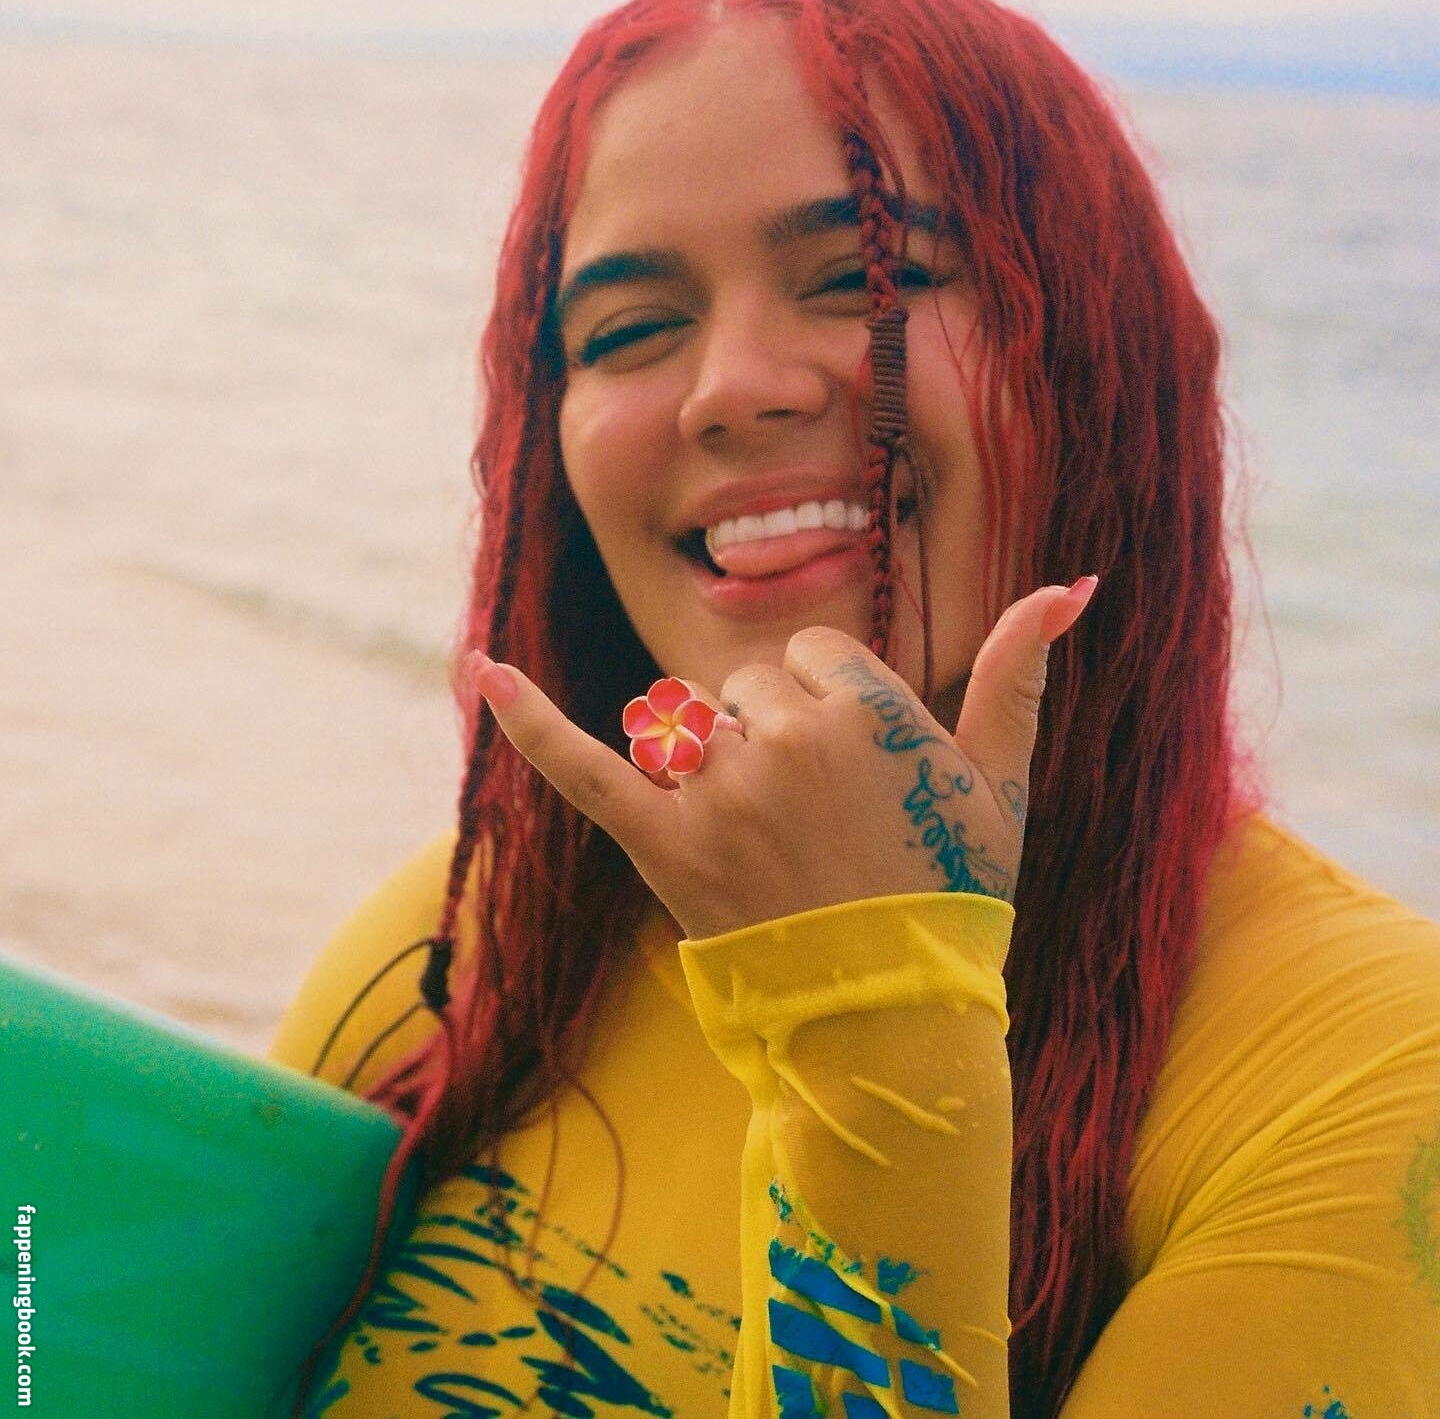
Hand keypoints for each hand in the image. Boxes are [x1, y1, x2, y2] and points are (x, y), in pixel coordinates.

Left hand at [466, 577, 1096, 940]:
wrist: (888, 1018)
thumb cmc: (951, 895)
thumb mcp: (1003, 784)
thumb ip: (1020, 675)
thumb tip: (1070, 584)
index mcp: (866, 711)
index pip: (811, 654)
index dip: (830, 707)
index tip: (855, 776)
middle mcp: (787, 739)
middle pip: (745, 684)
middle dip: (771, 734)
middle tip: (814, 823)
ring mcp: (717, 792)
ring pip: (688, 720)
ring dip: (710, 758)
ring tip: (760, 835)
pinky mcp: (659, 844)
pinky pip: (581, 766)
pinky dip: (526, 719)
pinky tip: (481, 667)